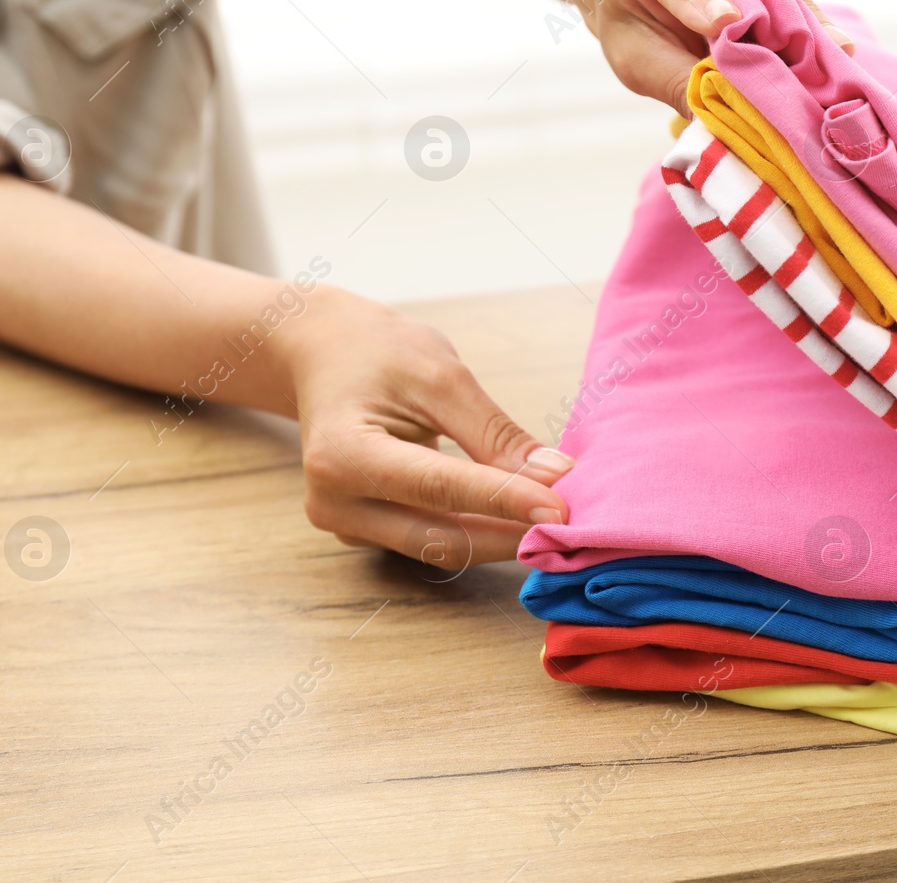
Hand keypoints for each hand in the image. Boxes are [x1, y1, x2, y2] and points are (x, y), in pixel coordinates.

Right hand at [277, 287, 573, 569]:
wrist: (322, 354)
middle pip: (441, 535)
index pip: (439, 487)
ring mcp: (345, 524)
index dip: (506, 499)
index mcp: (341, 455)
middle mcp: (333, 503)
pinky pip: (432, 538)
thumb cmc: (377, 351)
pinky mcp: (365, 531)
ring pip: (441, 546)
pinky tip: (518, 516)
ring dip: (502, 536)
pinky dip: (480, 528)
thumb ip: (494, 433)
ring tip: (556, 520)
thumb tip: (554, 476)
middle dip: (512, 532)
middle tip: (575, 523)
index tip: (562, 508)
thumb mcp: (439, 375)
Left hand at [577, 0, 854, 117]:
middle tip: (830, 52)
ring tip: (812, 61)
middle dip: (786, 8)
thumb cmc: (635, 14)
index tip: (725, 24)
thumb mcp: (634, 54)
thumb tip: (718, 120)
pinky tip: (785, 25)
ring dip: (800, 15)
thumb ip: (673, 80)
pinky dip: (802, 3)